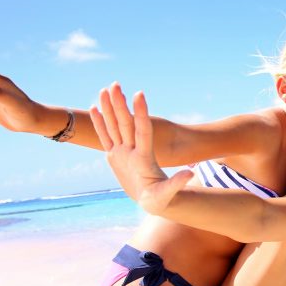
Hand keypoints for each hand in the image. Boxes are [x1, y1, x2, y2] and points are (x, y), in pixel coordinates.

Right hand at [90, 86, 191, 213]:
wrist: (155, 200)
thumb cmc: (162, 199)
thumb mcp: (169, 193)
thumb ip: (177, 183)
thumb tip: (190, 174)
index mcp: (145, 157)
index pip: (143, 130)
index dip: (141, 113)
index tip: (139, 94)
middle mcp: (134, 150)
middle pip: (125, 124)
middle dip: (120, 105)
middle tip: (116, 84)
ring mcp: (124, 152)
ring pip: (114, 126)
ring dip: (109, 109)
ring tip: (105, 89)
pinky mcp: (115, 157)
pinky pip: (106, 137)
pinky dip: (100, 124)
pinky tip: (95, 108)